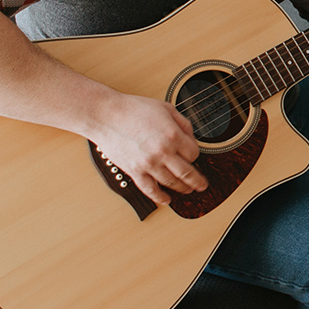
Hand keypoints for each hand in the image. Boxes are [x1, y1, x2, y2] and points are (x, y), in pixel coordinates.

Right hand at [91, 93, 208, 205]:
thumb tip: (191, 137)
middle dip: (197, 181)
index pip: (194, 153)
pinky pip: (150, 189)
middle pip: (187, 172)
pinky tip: (166, 200)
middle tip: (202, 185)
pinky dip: (160, 197)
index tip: (193, 156)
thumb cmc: (134, 109)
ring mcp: (149, 163)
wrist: (107, 116)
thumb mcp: (166, 108)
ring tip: (188, 190)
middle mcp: (163, 151)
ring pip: (171, 182)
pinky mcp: (134, 171)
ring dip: (182, 189)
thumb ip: (183, 123)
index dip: (195, 155)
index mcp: (173, 135)